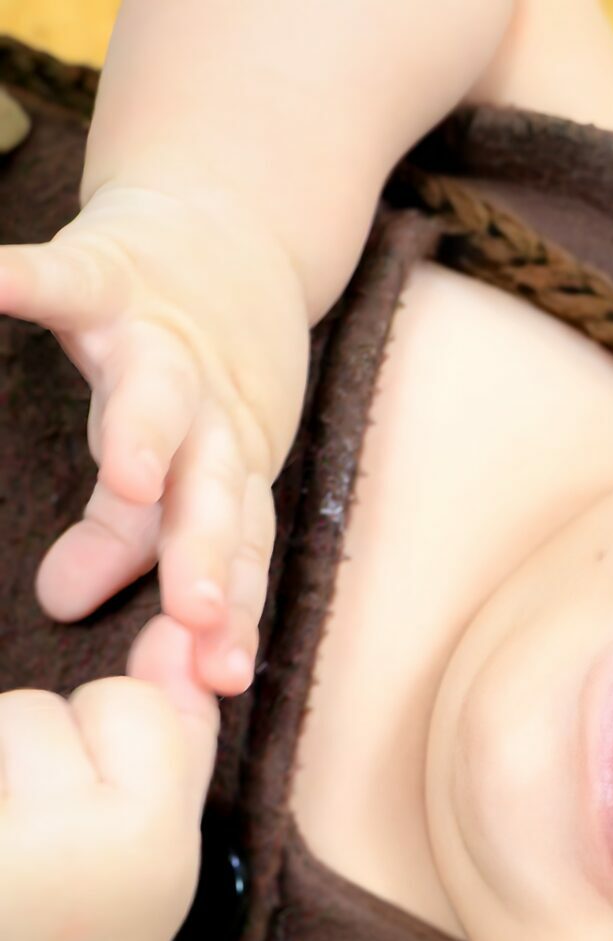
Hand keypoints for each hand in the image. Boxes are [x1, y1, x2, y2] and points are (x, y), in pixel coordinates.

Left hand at [0, 615, 217, 940]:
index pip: (127, 703)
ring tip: (7, 837)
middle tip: (38, 832)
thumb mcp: (163, 843)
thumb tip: (178, 629)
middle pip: (38, 710)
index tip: (103, 810)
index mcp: (146, 839)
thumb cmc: (96, 928)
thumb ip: (180, 734)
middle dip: (35, 751)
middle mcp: (64, 845)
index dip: (110, 739)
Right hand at [1, 183, 309, 694]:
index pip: (231, 555)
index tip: (218, 682)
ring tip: (125, 474)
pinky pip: (65, 278)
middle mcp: (211, 414)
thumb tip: (65, 603)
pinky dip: (22, 281)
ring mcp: (165, 340)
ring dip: (144, 431)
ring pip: (163, 393)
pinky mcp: (117, 269)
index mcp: (224, 470)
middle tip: (198, 613)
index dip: (228, 615)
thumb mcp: (173, 458)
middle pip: (212, 492)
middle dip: (206, 552)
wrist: (235, 230)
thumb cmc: (194, 368)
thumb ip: (128, 535)